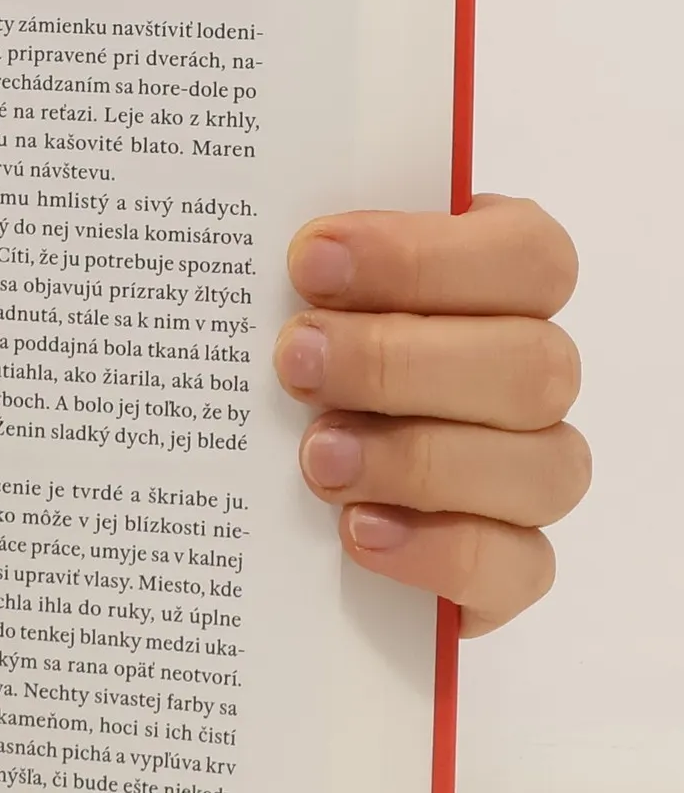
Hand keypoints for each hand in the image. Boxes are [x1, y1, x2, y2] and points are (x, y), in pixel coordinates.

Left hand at [273, 196, 587, 635]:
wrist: (264, 488)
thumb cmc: (291, 353)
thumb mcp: (286, 296)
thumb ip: (302, 264)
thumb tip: (249, 225)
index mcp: (498, 283)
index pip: (526, 254)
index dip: (423, 256)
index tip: (310, 260)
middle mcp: (531, 377)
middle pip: (532, 364)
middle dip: (400, 362)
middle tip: (295, 362)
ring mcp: (531, 474)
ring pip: (542, 467)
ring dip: (419, 459)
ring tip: (316, 459)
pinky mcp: (509, 565)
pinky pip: (520, 567)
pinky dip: (440, 550)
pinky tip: (358, 532)